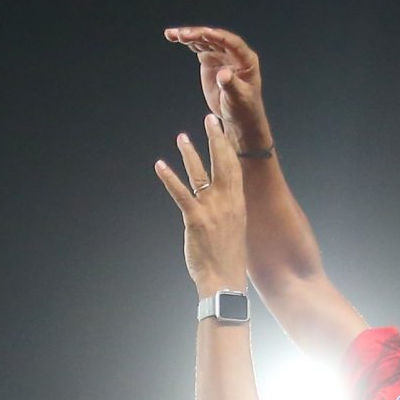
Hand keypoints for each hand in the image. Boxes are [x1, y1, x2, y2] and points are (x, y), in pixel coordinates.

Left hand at [154, 115, 248, 295]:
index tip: (225, 130)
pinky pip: (181, 193)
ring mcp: (212, 209)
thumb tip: (221, 204)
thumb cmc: (229, 260)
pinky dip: (169, 178)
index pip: (235, 167)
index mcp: (238, 203)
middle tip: (210, 118)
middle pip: (222, 162)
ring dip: (190, 153)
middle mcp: (227, 201)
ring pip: (200, 173)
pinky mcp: (196, 219)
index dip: (229, 146)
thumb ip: (228, 211)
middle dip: (215, 138)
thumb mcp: (234, 230)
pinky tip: (160, 165)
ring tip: (182, 137)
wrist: (225, 281)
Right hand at [163, 26, 269, 154]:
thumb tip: (223, 74)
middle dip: (199, 34)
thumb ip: (231, 85)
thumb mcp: (238, 98)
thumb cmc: (243, 109)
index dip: (217, 37)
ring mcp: (220, 55)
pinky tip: (173, 37)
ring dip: (188, 35)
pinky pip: (197, 46)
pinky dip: (186, 42)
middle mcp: (233, 53)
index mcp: (246, 59)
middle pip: (215, 38)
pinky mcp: (209, 59)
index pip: (231, 43)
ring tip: (173, 35)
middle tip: (183, 35)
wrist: (236, 117)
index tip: (203, 34)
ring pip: (204, 40)